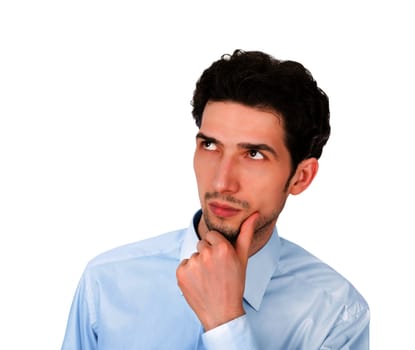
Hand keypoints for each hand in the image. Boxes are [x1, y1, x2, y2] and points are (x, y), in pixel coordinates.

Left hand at [176, 212, 258, 330]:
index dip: (217, 248)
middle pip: (202, 244)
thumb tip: (254, 215)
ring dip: (198, 264)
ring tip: (208, 279)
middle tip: (215, 271)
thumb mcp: (242, 259)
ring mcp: (193, 264)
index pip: (212, 236)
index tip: (221, 260)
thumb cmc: (234, 284)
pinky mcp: (181, 273)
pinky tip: (198, 283)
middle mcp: (206, 254)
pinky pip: (184, 265)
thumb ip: (245, 234)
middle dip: (207, 254)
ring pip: (193, 255)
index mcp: (223, 248)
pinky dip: (189, 273)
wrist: (222, 313)